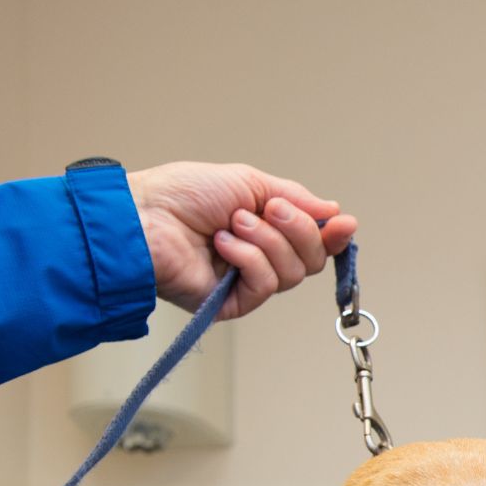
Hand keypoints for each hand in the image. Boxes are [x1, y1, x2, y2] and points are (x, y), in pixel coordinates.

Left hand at [127, 162, 358, 320]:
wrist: (143, 216)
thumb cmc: (181, 195)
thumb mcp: (248, 182)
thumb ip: (295, 198)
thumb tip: (334, 212)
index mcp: (265, 229)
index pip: (314, 241)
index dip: (332, 234)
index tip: (343, 222)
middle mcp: (260, 257)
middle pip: (312, 259)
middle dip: (298, 230)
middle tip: (270, 210)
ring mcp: (246, 281)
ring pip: (293, 273)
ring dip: (267, 240)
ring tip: (233, 223)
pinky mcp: (232, 303)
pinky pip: (265, 285)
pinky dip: (249, 258)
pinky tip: (222, 244)